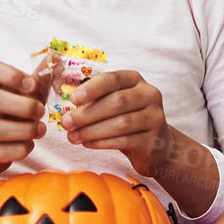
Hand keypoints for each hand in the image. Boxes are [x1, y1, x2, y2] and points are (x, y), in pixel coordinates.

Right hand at [0, 58, 46, 177]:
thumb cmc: (12, 112)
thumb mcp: (24, 93)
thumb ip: (39, 77)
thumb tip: (58, 56)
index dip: (10, 74)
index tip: (30, 84)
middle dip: (22, 106)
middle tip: (41, 112)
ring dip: (23, 130)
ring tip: (40, 130)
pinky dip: (19, 149)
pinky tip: (29, 144)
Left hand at [60, 69, 174, 177]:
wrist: (157, 144)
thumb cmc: (128, 119)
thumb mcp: (114, 103)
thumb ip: (96, 100)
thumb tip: (68, 109)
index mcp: (135, 80)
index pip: (113, 79)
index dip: (92, 88)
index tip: (73, 99)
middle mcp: (149, 95)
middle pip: (117, 102)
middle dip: (88, 113)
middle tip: (67, 123)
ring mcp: (155, 118)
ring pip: (121, 123)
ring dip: (92, 131)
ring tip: (73, 137)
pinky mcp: (153, 140)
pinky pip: (125, 141)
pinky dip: (102, 143)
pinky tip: (87, 144)